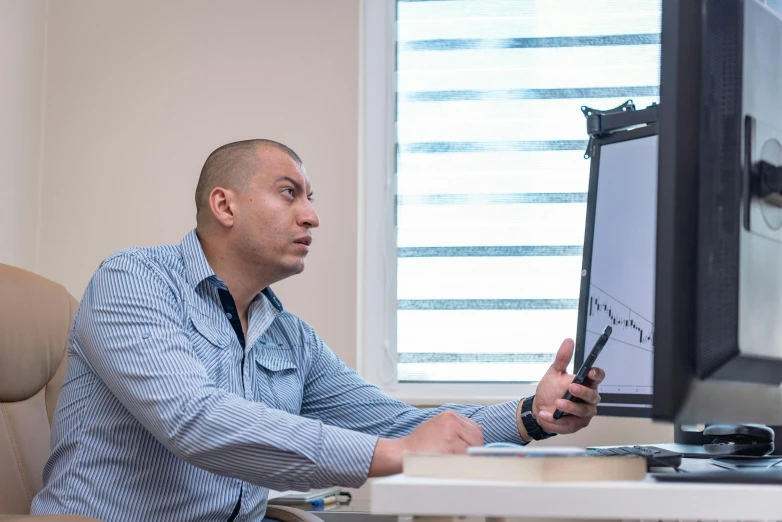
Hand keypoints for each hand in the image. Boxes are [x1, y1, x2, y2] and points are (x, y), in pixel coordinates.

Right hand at [368, 411, 483, 476]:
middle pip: (478, 438)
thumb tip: (472, 437)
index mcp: (449, 415)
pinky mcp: (450, 449)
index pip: (475, 428)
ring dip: (468, 457)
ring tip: (455, 459)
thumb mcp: (437, 426)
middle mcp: (451, 422)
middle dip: (473, 449)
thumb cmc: (418, 443)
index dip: (473, 441)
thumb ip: (455, 428)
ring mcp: (451, 435)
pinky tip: (453, 464)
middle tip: (462, 457)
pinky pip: (466, 458)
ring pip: (474, 449)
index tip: (469, 449)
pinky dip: (464, 463)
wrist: (403, 452)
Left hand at [531, 338, 604, 434]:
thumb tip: (569, 341)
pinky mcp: (577, 424)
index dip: (597, 374)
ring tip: (557, 403)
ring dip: (570, 407)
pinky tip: (546, 414)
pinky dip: (557, 420)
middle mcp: (588, 399)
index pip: (598, 377)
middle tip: (571, 388)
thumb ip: (562, 358)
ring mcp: (584, 413)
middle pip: (593, 396)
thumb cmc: (550, 390)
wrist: (538, 409)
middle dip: (582, 392)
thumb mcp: (554, 372)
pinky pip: (570, 423)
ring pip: (583, 411)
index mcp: (586, 383)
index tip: (590, 371)